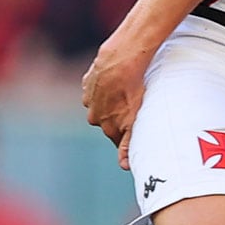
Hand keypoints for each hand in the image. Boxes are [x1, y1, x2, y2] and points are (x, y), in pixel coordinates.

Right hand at [81, 33, 154, 159]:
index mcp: (107, 127)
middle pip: (109, 121)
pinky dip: (105, 86)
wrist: (122, 58)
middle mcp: (94, 116)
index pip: (118, 138)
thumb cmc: (133, 88)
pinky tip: (116, 80)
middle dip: (119, 116)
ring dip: (112, 100)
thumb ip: (128, 143)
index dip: (128, 133)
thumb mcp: (134, 119)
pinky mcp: (87, 83)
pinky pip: (97, 88)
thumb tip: (124, 166)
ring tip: (126, 90)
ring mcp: (89, 99)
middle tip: (134, 105)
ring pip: (103, 104)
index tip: (136, 126)